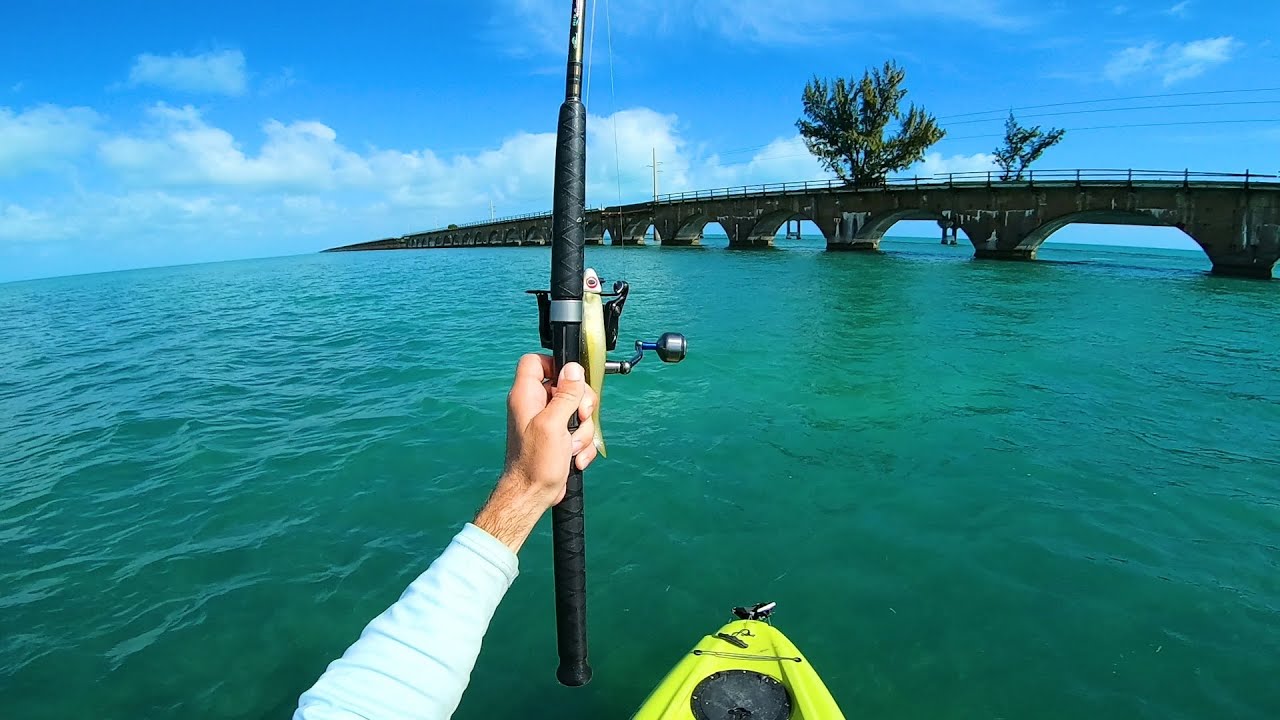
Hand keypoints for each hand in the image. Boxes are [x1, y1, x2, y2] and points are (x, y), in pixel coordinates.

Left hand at [474, 354, 598, 552]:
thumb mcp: (553, 424)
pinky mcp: (560, 438)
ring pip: (578, 411)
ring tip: (571, 447)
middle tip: (580, 418)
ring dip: (583, 431)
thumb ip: (565, 394)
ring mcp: (549, 422)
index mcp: (526, 395)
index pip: (536, 362)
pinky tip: (574, 459)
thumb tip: (574, 368)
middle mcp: (536, 405)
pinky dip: (582, 445)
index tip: (571, 380)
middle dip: (581, 404)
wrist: (533, 495)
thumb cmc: (535, 462)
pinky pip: (580, 431)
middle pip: (568, 386)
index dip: (555, 364)